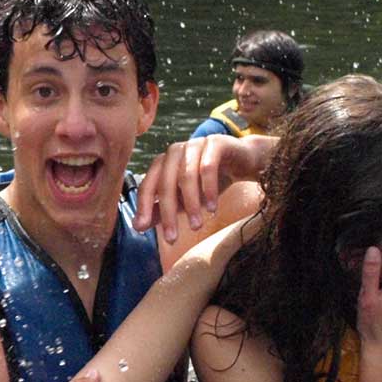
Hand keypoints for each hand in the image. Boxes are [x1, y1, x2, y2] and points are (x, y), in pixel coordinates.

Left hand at [133, 135, 273, 242]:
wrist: (243, 162)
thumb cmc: (209, 182)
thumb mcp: (183, 200)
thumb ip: (161, 211)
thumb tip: (137, 226)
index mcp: (163, 163)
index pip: (147, 185)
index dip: (143, 207)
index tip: (141, 229)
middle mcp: (175, 152)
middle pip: (165, 184)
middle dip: (168, 213)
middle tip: (172, 238)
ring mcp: (194, 145)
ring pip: (186, 176)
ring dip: (191, 204)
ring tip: (197, 226)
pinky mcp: (215, 143)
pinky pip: (208, 167)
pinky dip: (209, 190)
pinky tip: (213, 208)